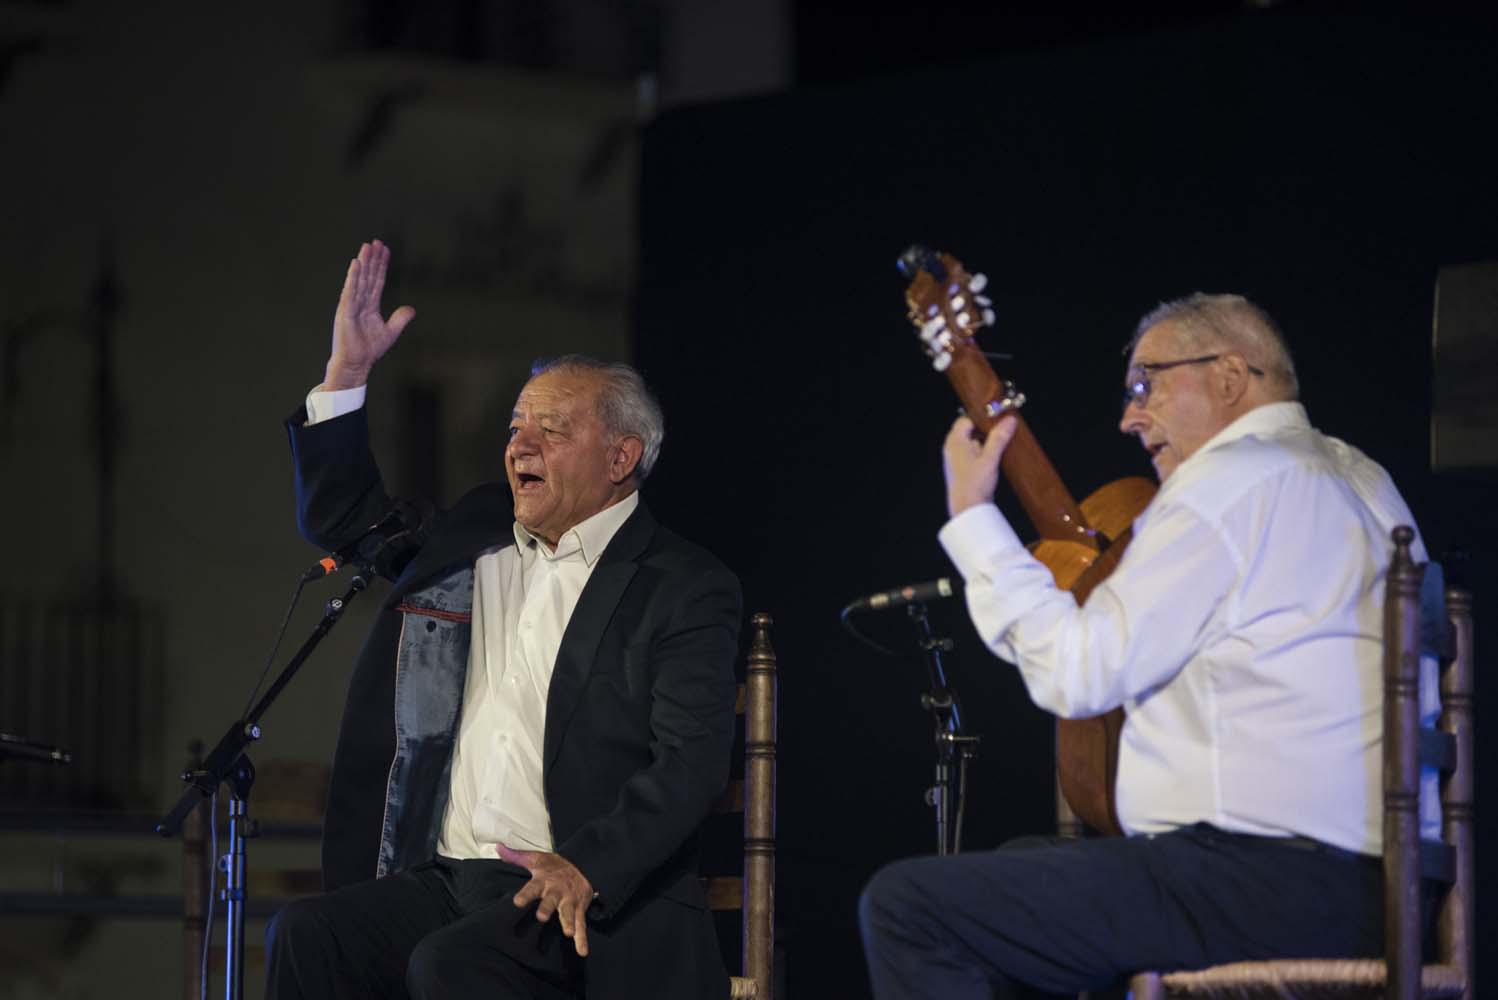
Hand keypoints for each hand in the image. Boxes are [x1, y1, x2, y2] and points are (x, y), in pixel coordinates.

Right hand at [322, 239, 415, 389]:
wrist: (357, 363)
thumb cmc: (369, 350)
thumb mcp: (390, 332)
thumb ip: (400, 319)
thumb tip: (411, 309)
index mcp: (370, 306)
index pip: (377, 281)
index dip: (381, 266)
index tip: (385, 250)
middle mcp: (360, 302)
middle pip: (368, 276)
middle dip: (372, 259)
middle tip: (376, 242)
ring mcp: (351, 306)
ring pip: (359, 280)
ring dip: (363, 263)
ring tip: (366, 247)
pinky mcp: (345, 312)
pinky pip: (350, 292)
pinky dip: (353, 278)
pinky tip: (356, 265)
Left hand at [497, 843, 595, 956]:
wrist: (582, 863)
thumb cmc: (553, 866)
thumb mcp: (536, 858)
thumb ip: (517, 856)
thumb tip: (498, 847)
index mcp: (544, 880)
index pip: (532, 887)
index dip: (525, 894)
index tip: (517, 902)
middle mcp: (557, 891)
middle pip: (551, 900)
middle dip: (547, 908)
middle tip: (542, 917)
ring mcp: (569, 901)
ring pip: (568, 913)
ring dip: (568, 922)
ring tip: (568, 933)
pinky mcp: (579, 909)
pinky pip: (581, 924)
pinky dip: (582, 938)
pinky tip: (582, 951)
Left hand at [943, 414, 1017, 517]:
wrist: (967, 510)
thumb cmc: (973, 485)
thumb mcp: (990, 458)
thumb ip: (999, 438)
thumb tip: (1008, 421)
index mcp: (955, 442)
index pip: (966, 420)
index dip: (981, 419)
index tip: (996, 420)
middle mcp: (952, 449)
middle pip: (969, 431)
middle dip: (985, 432)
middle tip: (1001, 434)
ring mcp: (955, 460)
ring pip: (972, 444)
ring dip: (985, 444)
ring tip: (998, 449)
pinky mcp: (961, 470)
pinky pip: (972, 455)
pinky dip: (982, 455)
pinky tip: (993, 461)